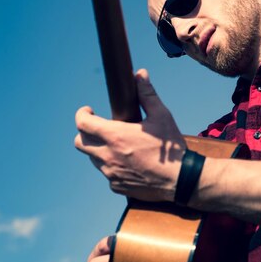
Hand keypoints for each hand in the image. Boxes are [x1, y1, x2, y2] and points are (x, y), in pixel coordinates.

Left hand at [74, 69, 185, 201]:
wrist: (181, 180)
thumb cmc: (171, 149)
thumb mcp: (161, 116)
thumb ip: (147, 94)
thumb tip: (140, 75)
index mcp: (115, 136)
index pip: (82, 123)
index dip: (82, 114)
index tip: (89, 111)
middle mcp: (108, 156)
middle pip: (80, 143)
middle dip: (86, 133)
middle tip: (100, 127)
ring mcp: (111, 173)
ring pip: (93, 159)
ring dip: (100, 150)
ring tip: (118, 145)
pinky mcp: (117, 187)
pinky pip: (107, 174)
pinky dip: (112, 166)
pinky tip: (128, 162)